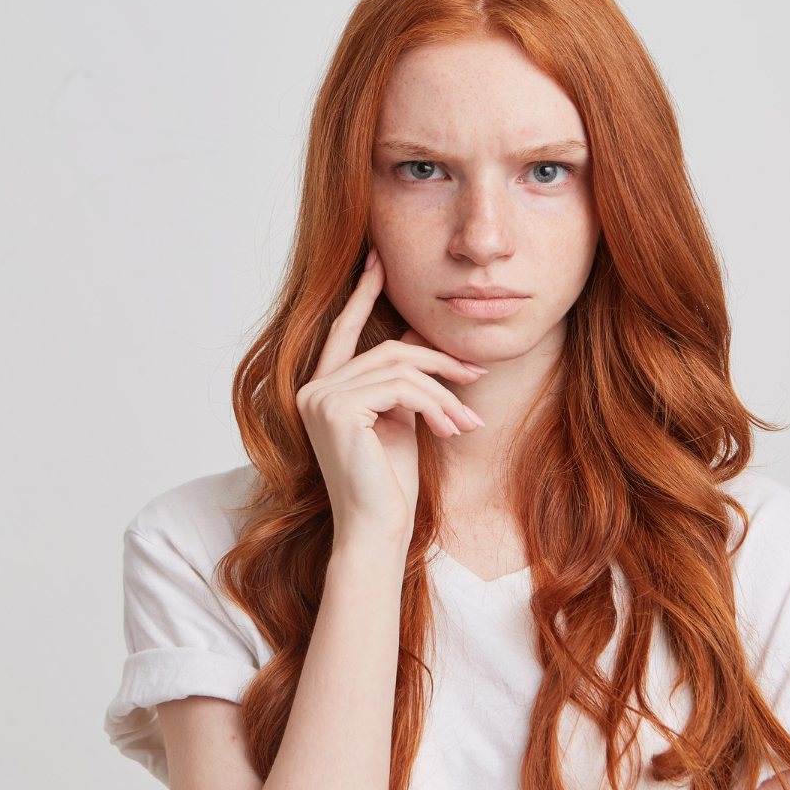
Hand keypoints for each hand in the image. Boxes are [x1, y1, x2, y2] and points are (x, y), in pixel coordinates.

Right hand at [295, 249, 486, 549]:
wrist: (378, 530)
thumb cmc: (391, 484)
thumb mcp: (401, 420)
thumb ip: (403, 380)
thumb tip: (421, 338)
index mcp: (322, 389)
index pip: (344, 331)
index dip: (362, 293)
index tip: (378, 259)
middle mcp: (312, 389)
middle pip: (388, 351)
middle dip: (438, 361)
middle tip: (477, 375)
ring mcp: (319, 398)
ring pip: (400, 369)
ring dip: (444, 392)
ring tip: (468, 422)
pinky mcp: (336, 410)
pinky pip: (400, 388)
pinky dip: (435, 405)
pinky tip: (451, 430)